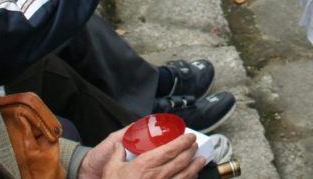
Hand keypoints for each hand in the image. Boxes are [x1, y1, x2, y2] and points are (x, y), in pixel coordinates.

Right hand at [78, 130, 204, 178]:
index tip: (189, 137)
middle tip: (194, 145)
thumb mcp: (111, 169)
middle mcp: (158, 176)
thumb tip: (119, 145)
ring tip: (201, 160)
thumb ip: (116, 154)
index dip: (183, 141)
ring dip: (195, 166)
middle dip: (191, 151)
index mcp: (145, 165)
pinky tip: (192, 177)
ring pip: (186, 175)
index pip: (170, 150)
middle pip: (182, 161)